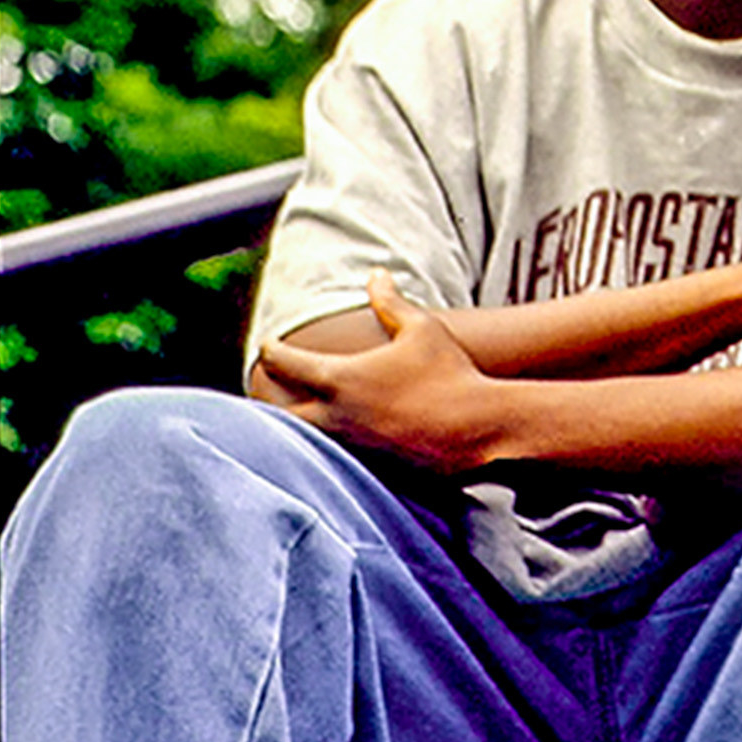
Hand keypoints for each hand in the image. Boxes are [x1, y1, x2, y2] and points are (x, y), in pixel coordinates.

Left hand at [253, 275, 505, 475]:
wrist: (478, 427)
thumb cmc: (451, 372)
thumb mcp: (422, 329)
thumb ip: (391, 303)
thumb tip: (376, 275)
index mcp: (341, 377)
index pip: (286, 363)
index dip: (272, 350)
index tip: (268, 344)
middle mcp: (335, 414)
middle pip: (275, 410)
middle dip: (265, 396)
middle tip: (263, 386)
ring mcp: (348, 445)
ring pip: (298, 438)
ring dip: (286, 424)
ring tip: (285, 414)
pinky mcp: (364, 466)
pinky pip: (326, 455)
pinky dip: (315, 445)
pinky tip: (320, 440)